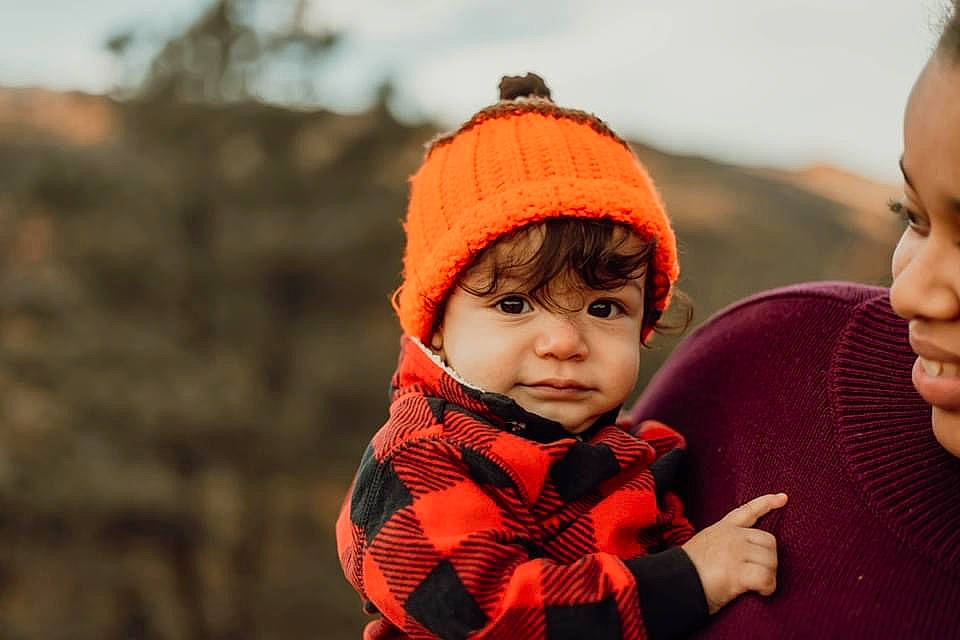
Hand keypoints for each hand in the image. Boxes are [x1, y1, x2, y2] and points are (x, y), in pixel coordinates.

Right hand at [681, 493, 787, 613]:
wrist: (674, 582)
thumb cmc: (686, 571)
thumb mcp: (703, 546)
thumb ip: (721, 545)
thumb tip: (739, 558)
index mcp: (721, 529)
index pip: (747, 511)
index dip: (766, 503)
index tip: (782, 498)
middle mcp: (731, 536)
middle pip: (769, 540)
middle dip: (769, 559)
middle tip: (760, 574)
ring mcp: (735, 551)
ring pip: (770, 559)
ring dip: (769, 575)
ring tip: (757, 586)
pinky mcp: (738, 571)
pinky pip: (766, 577)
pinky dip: (768, 587)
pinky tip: (760, 592)